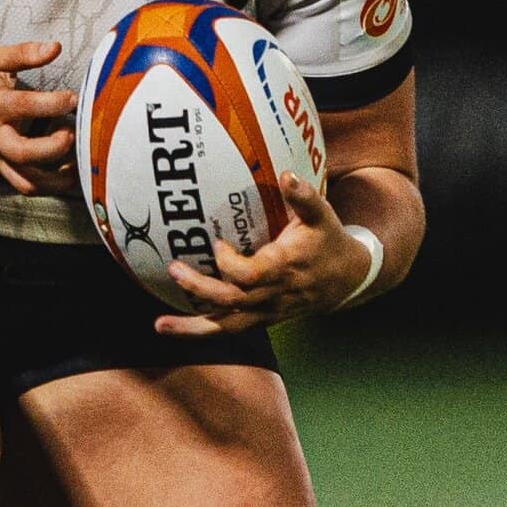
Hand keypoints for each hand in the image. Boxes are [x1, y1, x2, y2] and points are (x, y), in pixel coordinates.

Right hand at [0, 41, 76, 196]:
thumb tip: (55, 48)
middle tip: (71, 132)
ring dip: (56, 178)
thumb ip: (24, 53)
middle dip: (54, 147)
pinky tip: (67, 170)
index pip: (24, 106)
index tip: (72, 98)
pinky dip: (50, 185)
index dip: (52, 103)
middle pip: (23, 153)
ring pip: (25, 181)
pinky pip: (25, 185)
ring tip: (77, 159)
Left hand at [157, 174, 370, 336]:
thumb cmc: (328, 241)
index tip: (217, 242)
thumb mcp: (322, 215)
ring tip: (160, 326)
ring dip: (193, 328)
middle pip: (232, 300)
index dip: (230, 263)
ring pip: (228, 326)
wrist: (347, 279)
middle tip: (172, 268)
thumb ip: (304, 196)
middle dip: (199, 287)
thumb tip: (286, 175)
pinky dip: (203, 331)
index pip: (252, 275)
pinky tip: (177, 327)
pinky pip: (230, 329)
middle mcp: (274, 295)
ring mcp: (267, 312)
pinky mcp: (261, 320)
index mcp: (285, 268)